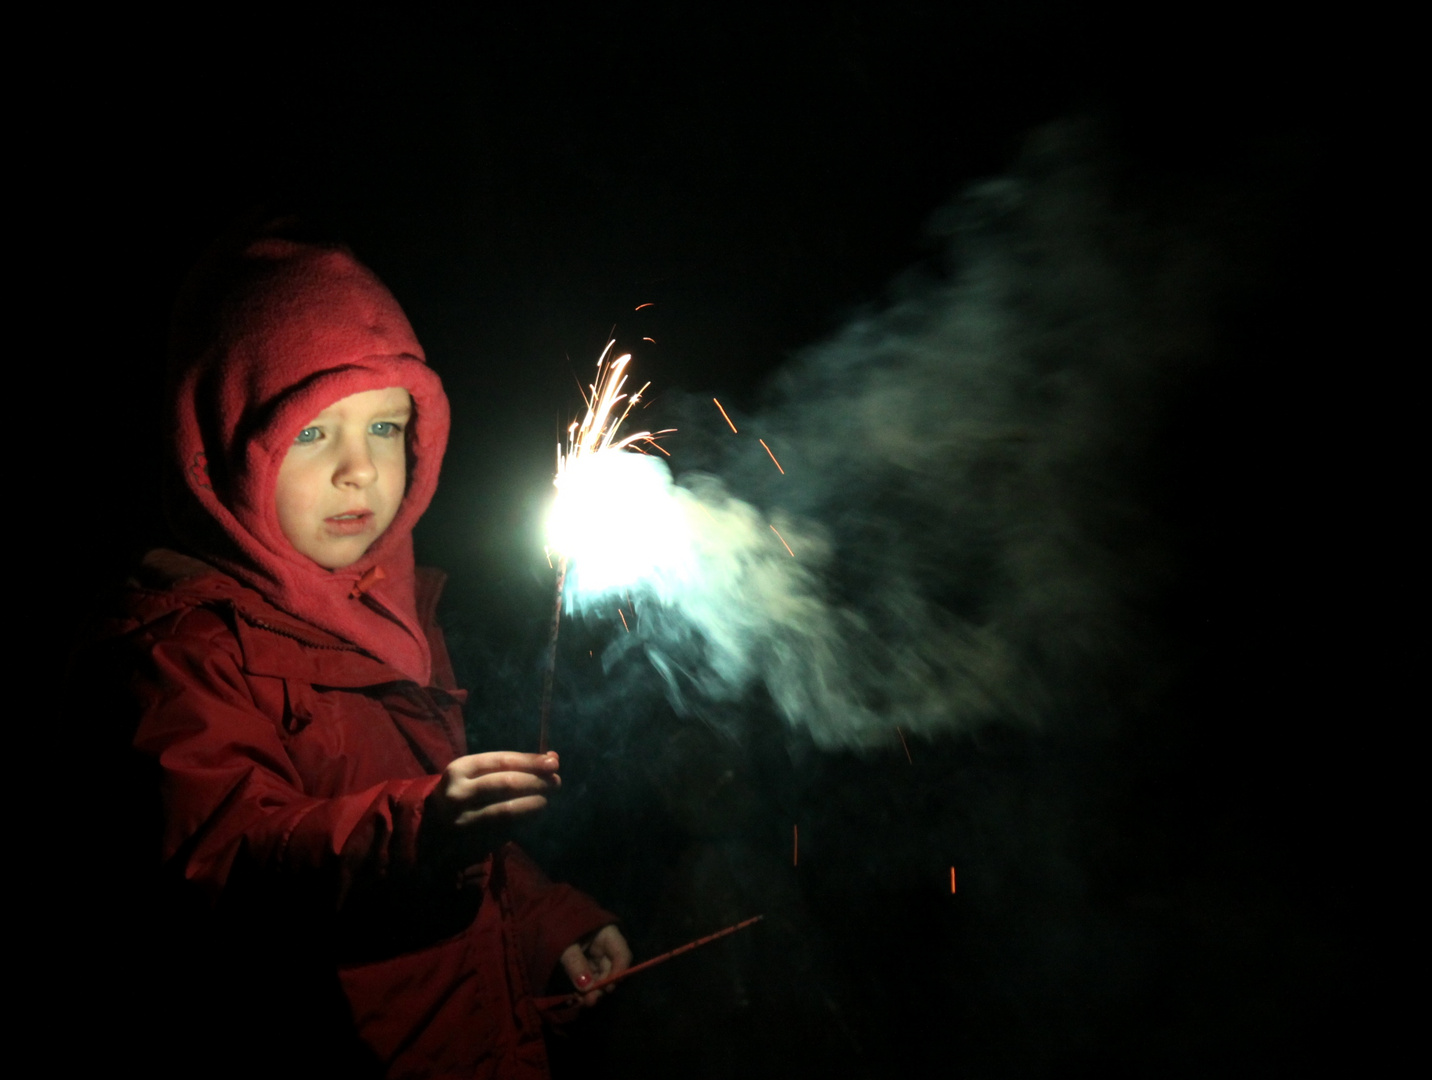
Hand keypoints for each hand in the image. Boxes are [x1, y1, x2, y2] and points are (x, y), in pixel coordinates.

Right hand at [426, 751, 560, 847]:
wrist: (433, 828)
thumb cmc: (465, 793)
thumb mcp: (480, 773)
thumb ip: (513, 765)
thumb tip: (552, 757)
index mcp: (460, 768)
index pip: (502, 761)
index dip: (530, 761)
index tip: (552, 763)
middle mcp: (458, 792)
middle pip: (506, 783)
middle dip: (536, 781)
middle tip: (556, 782)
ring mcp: (463, 818)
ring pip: (506, 809)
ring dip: (533, 803)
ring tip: (546, 800)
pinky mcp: (471, 840)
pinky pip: (505, 829)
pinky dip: (524, 821)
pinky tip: (534, 816)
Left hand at [560, 924, 631, 1006]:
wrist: (540, 916)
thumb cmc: (555, 923)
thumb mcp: (564, 942)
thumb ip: (576, 963)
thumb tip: (587, 988)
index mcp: (606, 934)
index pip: (622, 954)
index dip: (619, 972)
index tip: (607, 988)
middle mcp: (604, 946)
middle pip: (611, 969)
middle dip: (601, 986)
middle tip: (589, 1000)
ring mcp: (594, 955)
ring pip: (599, 976)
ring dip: (591, 990)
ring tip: (579, 1001)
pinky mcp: (583, 962)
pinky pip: (588, 978)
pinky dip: (583, 988)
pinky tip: (574, 997)